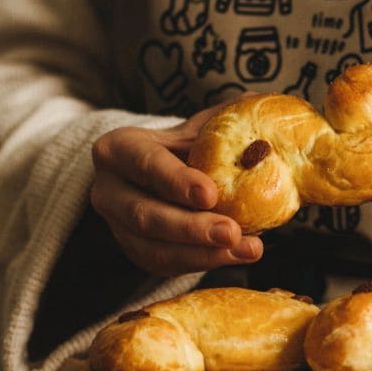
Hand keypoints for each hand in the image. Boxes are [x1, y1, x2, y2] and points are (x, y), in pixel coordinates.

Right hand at [90, 108, 263, 275]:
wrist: (170, 174)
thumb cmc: (189, 145)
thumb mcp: (201, 125)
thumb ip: (228, 117)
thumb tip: (261, 105)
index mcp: (119, 149)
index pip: (144, 164)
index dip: (175, 181)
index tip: (210, 194)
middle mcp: (109, 190)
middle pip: (145, 215)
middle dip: (190, 228)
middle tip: (232, 232)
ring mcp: (119, 227)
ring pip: (155, 249)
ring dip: (203, 254)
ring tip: (247, 249)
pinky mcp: (137, 253)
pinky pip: (168, 265)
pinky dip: (204, 262)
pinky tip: (237, 255)